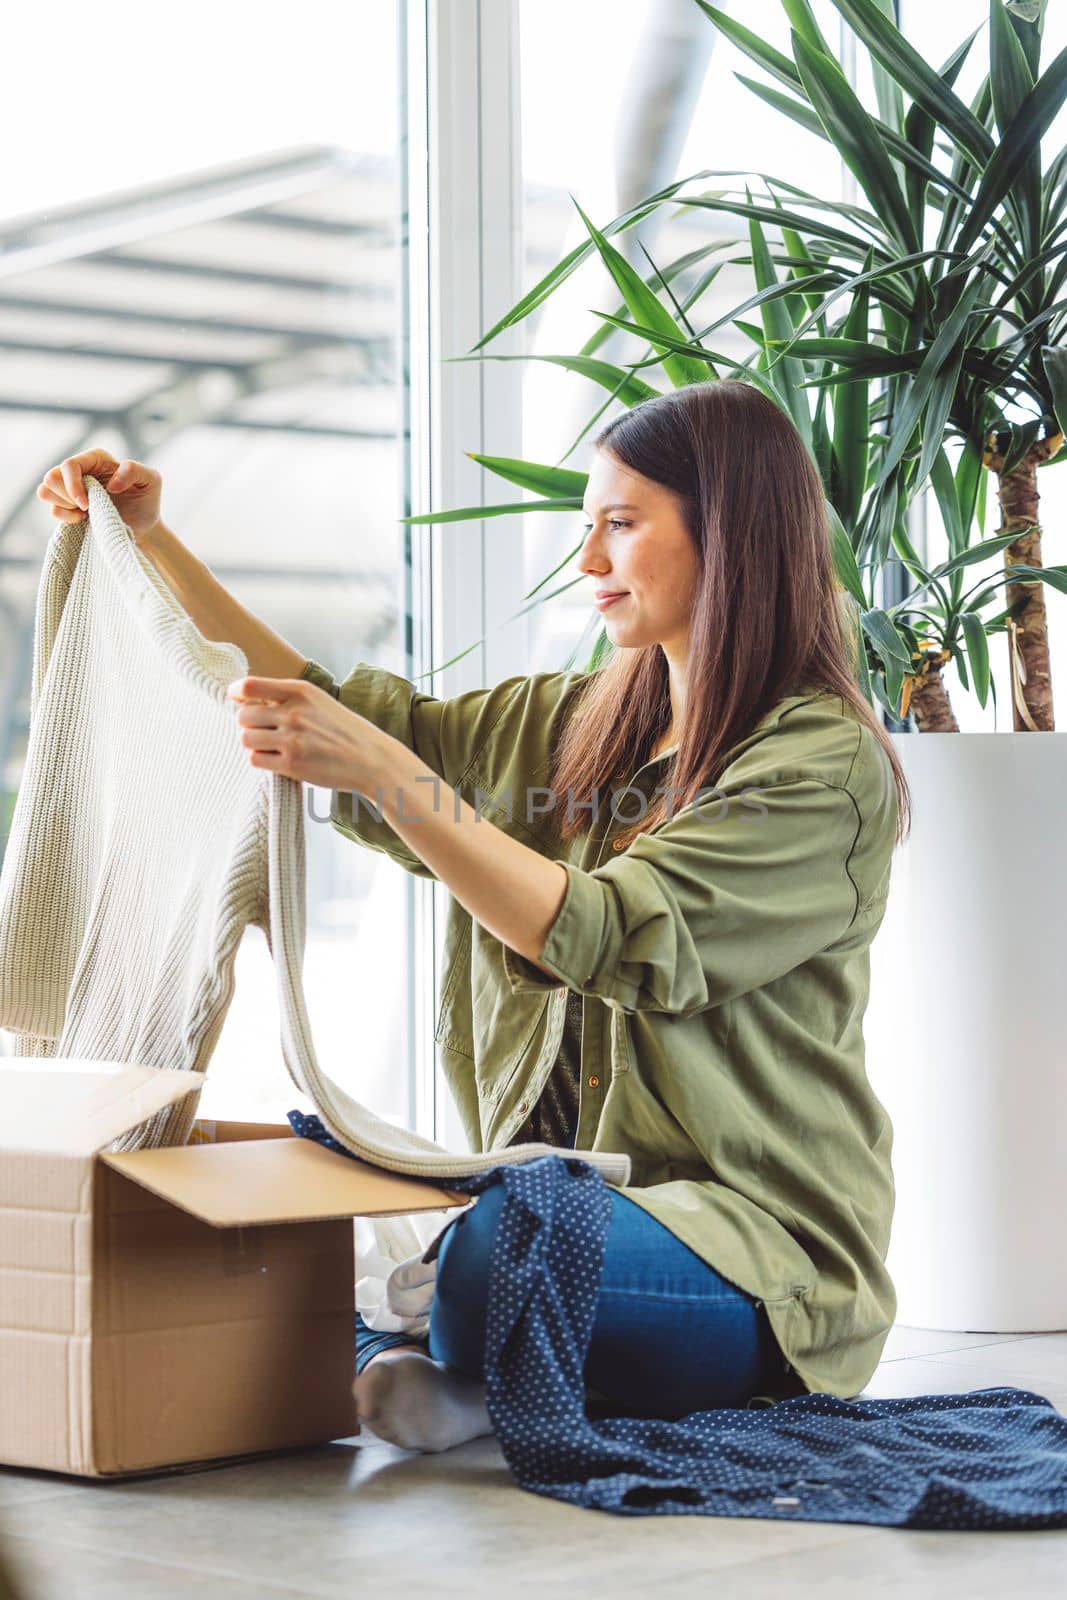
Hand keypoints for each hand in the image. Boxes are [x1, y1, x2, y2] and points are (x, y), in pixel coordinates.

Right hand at [36, 449, 162, 543]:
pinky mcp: (68, 506)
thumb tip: (111, 483)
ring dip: (62, 505)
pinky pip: (52, 509)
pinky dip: (64, 516)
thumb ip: (135, 470)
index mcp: (96, 459)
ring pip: (45, 490)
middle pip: (51, 477)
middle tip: (88, 507)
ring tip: (85, 512)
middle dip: (67, 496)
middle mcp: (81, 470)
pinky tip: (83, 519)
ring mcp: (71, 488)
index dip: (72, 485)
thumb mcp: (152, 480)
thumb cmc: (147, 499)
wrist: (144, 526)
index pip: (69, 465)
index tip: (86, 505)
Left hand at [227, 676, 391, 794]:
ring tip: (270, 745)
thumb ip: (287, 697)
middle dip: (248, 724)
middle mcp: (294, 713)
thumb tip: (246, 698)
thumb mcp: (319, 701)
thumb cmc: (343, 729)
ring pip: (245, 739)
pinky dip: (261, 760)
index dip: (236, 692)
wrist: (371, 759)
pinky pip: (255, 760)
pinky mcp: (292, 765)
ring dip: (253, 743)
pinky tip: (277, 758)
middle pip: (243, 716)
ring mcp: (292, 740)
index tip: (238, 698)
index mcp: (300, 691)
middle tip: (262, 729)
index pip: (249, 686)